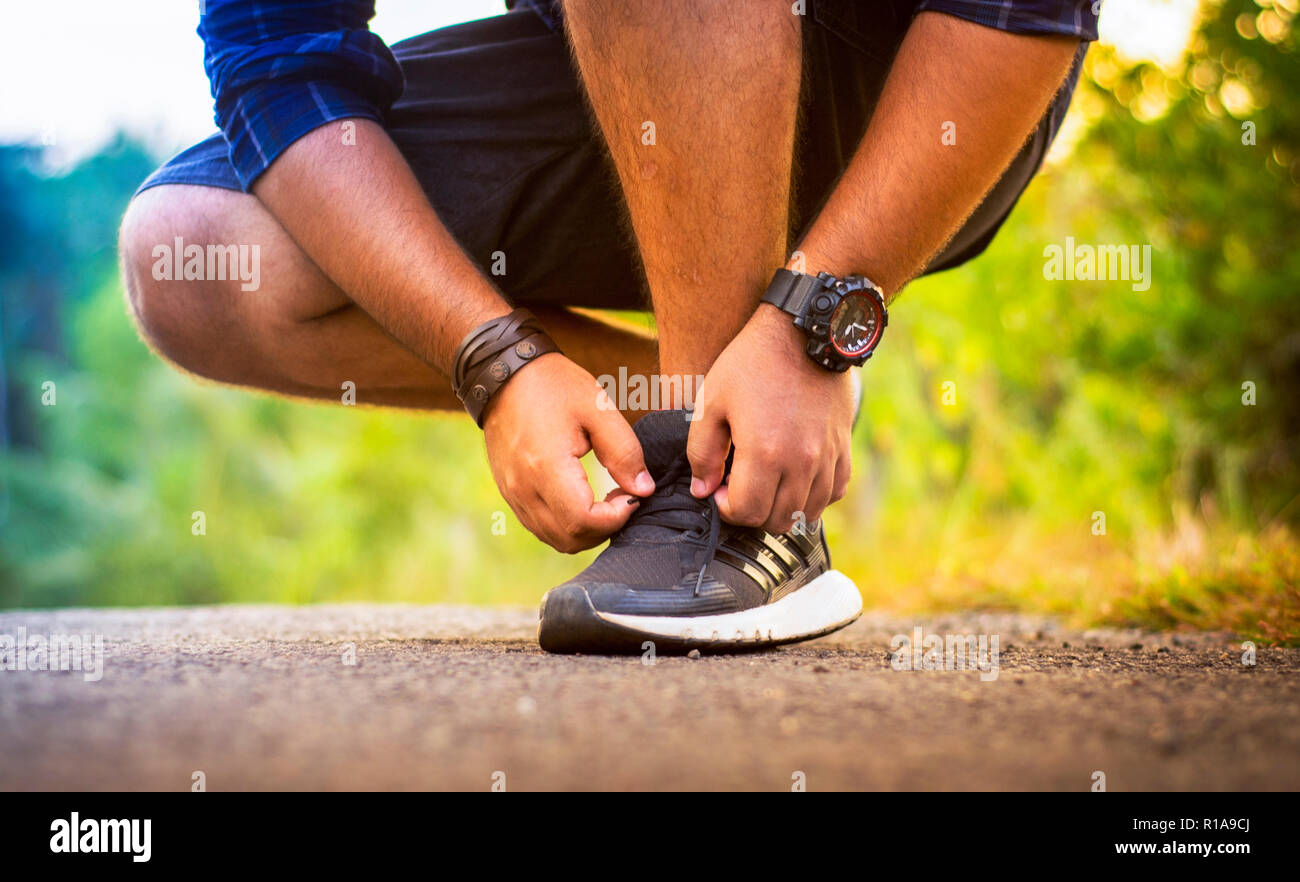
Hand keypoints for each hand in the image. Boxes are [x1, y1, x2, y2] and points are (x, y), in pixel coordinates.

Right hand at [483, 353, 654, 552]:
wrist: (503, 374)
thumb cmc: (553, 386)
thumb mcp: (597, 408)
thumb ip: (624, 451)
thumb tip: (643, 490)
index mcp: (545, 467)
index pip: (583, 521)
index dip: (616, 517)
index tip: (632, 495)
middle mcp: (523, 488)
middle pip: (570, 539)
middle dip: (604, 528)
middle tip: (623, 498)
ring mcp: (513, 494)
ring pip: (555, 539)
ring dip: (587, 530)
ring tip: (606, 500)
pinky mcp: (510, 493)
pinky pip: (541, 527)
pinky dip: (567, 525)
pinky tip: (583, 499)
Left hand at [687, 304, 853, 531]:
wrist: (802, 332)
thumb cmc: (751, 363)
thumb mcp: (712, 402)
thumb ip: (702, 453)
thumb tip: (703, 491)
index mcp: (764, 452)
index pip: (746, 513)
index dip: (725, 509)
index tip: (719, 489)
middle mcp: (801, 462)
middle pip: (776, 520)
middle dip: (751, 512)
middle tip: (739, 487)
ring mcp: (826, 457)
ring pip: (806, 513)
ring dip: (781, 508)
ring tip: (765, 483)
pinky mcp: (843, 447)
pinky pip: (834, 492)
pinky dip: (813, 496)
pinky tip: (795, 479)